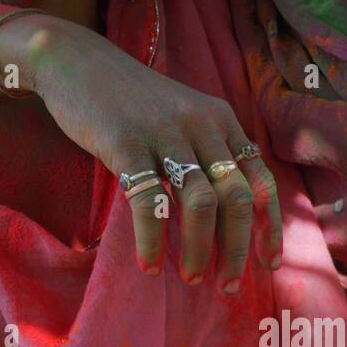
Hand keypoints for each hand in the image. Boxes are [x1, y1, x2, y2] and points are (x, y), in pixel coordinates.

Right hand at [30, 20, 282, 291]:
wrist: (77, 62)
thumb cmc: (133, 102)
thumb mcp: (184, 116)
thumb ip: (210, 152)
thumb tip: (230, 215)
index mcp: (222, 121)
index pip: (261, 180)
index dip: (270, 227)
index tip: (269, 265)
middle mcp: (202, 124)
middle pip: (236, 198)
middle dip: (236, 248)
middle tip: (226, 285)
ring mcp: (165, 133)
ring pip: (200, 203)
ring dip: (199, 248)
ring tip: (190, 277)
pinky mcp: (126, 143)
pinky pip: (149, 202)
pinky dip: (152, 240)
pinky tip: (148, 264)